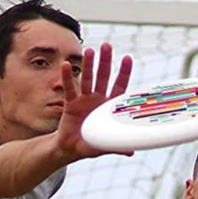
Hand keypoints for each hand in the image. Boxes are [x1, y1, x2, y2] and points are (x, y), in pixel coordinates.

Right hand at [57, 43, 133, 158]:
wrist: (70, 148)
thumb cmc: (89, 145)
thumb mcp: (104, 146)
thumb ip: (117, 145)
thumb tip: (131, 151)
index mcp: (108, 107)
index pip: (118, 86)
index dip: (123, 73)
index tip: (127, 58)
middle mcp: (97, 99)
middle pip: (103, 77)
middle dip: (105, 62)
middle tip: (107, 46)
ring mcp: (84, 99)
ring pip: (87, 79)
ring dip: (88, 65)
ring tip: (89, 51)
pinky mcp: (70, 103)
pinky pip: (70, 88)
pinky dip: (67, 77)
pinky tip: (66, 66)